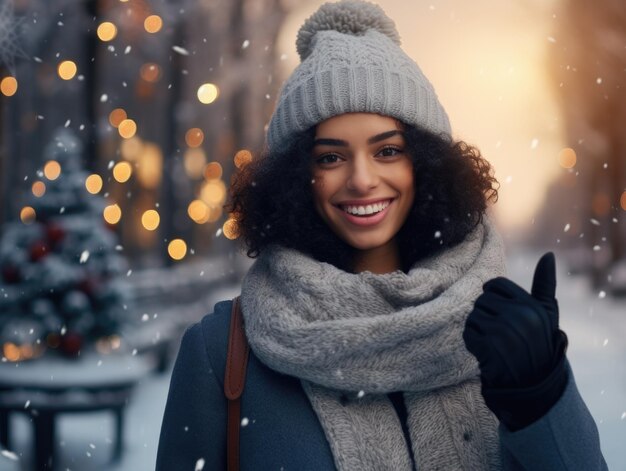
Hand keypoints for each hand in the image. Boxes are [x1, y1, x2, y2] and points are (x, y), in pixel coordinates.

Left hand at [463, 252, 567, 429]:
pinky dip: (473, 343)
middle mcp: (519, 315)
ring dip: (478, 329)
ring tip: (495, 343)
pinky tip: (488, 353)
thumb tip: (549, 255)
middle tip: (500, 334)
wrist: (533, 384)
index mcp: (531, 305)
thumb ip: (545, 284)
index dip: (494, 298)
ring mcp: (503, 331)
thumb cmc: (539, 344)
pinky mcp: (487, 346)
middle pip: (481, 299)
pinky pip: (468, 333)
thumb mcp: (547, 314)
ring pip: (473, 315)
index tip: (503, 314)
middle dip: (486, 315)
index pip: (495, 284)